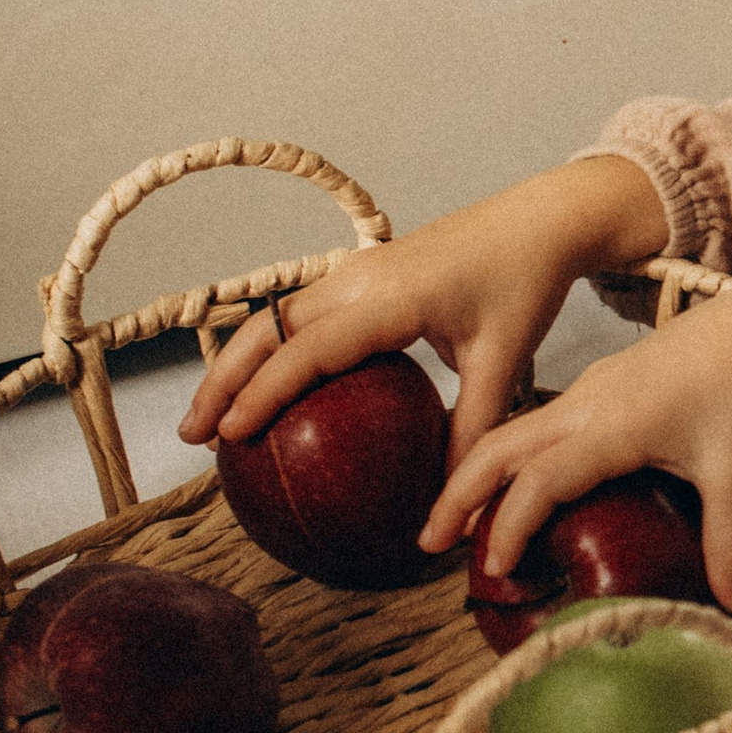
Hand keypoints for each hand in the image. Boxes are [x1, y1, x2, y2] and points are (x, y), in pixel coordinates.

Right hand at [179, 156, 669, 470]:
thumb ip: (471, 433)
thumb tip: (450, 511)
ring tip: (209, 421)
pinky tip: (262, 391)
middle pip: (269, 329)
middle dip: (225, 380)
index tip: (232, 433)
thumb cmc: (523, 287)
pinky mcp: (359, 273)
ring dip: (237, 363)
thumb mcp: (503, 364)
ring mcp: (354, 270)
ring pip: (274, 318)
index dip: (265, 389)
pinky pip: (299, 313)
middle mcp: (358, 277)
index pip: (309, 348)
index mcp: (390, 298)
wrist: (537, 221)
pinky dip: (269, 350)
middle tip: (194, 438)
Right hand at [421, 263, 731, 613]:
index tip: (496, 569)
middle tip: (429, 546)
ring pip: (513, 430)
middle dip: (460, 495)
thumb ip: (730, 542)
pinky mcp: (599, 381)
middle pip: (500, 447)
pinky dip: (510, 455)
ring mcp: (588, 386)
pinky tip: (515, 484)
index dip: (511, 525)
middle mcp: (586, 401)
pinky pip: (536, 420)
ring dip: (478, 473)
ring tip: (458, 523)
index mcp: (612, 424)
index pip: (541, 480)